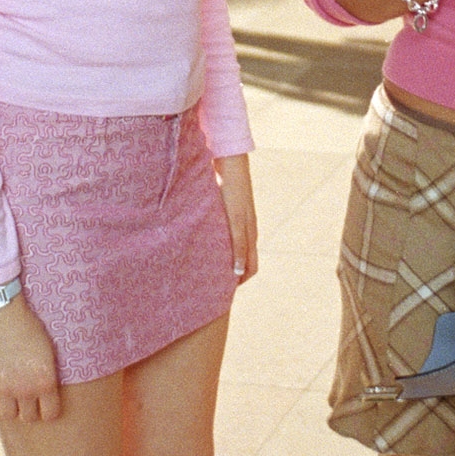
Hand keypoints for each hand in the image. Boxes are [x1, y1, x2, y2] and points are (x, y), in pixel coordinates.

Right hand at [0, 299, 61, 422]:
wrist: (3, 314)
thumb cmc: (31, 327)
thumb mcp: (48, 351)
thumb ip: (47, 375)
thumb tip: (48, 390)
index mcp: (45, 382)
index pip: (50, 414)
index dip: (49, 410)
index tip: (46, 404)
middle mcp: (25, 390)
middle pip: (29, 417)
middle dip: (30, 409)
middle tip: (28, 398)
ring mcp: (4, 389)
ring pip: (8, 415)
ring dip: (11, 407)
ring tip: (12, 395)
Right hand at [218, 154, 259, 283]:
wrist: (233, 161)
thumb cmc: (225, 182)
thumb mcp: (221, 207)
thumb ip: (217, 221)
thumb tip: (203, 230)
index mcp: (247, 229)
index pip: (249, 262)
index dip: (240, 277)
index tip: (226, 287)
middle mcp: (250, 230)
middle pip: (252, 266)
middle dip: (240, 282)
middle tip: (223, 294)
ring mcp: (246, 225)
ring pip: (248, 259)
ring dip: (239, 276)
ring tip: (225, 290)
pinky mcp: (238, 218)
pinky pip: (240, 244)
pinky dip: (237, 260)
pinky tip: (233, 273)